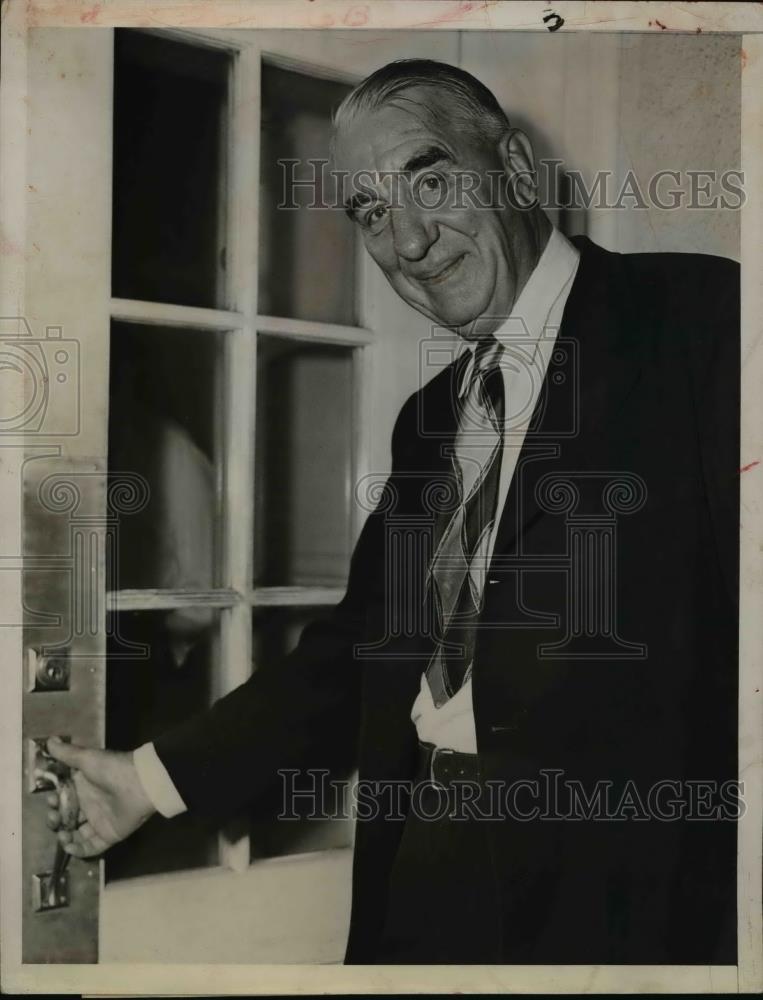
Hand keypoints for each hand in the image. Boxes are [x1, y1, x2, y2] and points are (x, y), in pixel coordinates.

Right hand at [45, 737, 155, 857]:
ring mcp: (99, 822)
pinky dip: (78, 850)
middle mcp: (90, 806)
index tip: (51, 799)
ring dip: (65, 837)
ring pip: (76, 834)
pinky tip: (69, 845)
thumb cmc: (112, 769)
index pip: (63, 799)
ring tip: (61, 833)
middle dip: (56, 819)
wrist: (139, 783)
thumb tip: (49, 741)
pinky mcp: (108, 835)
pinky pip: (91, 848)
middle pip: (67, 818)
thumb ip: (67, 753)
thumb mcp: (87, 758)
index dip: (54, 801)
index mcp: (84, 788)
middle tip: (54, 816)